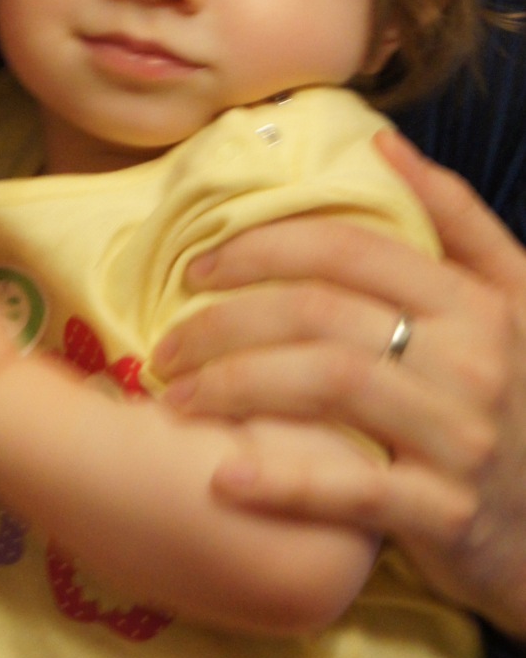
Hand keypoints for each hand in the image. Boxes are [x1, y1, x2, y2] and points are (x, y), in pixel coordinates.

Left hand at [154, 132, 525, 633]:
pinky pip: (353, 490)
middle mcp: (474, 361)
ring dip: (233, 387)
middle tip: (168, 344)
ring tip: (176, 399)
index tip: (197, 269)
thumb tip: (382, 143)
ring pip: (327, 385)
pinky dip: (283, 482)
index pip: (349, 249)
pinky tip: (225, 477)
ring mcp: (464, 439)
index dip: (261, 249)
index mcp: (478, 302)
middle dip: (225, 322)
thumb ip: (458, 221)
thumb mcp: (515, 303)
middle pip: (322, 313)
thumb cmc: (518, 402)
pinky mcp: (449, 514)